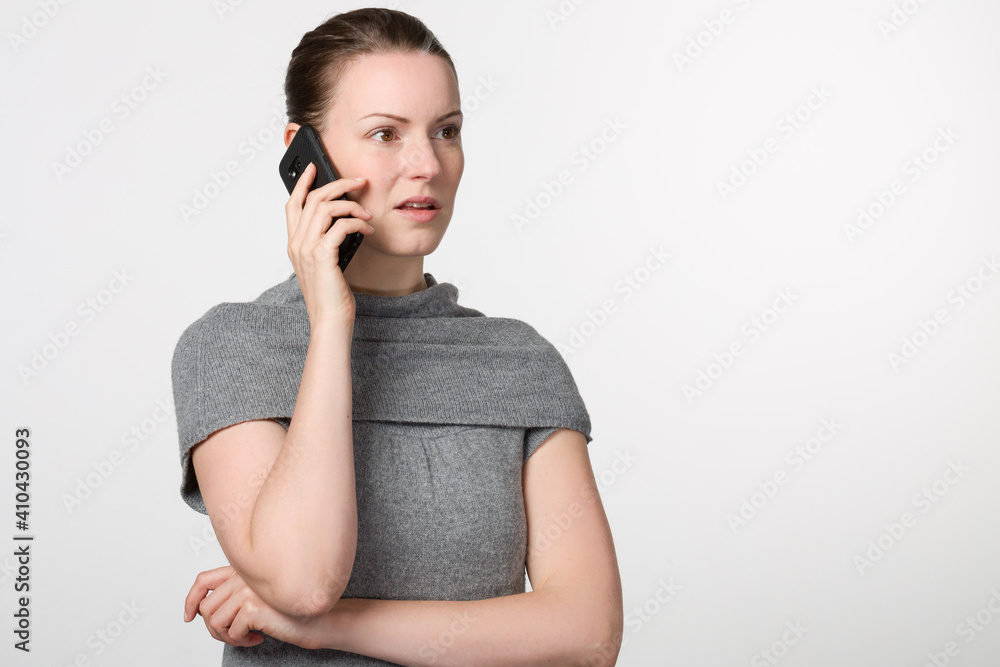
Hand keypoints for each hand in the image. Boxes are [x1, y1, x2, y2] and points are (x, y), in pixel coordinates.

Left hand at [184, 565, 321, 649]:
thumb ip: (233, 595)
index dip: (190, 600)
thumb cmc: (289, 611)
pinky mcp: (254, 606)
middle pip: (206, 608)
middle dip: (215, 629)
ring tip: (245, 637)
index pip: (203, 580)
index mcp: (243, 569)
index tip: (189, 617)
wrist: (317, 620)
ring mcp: (248, 589)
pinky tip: (257, 637)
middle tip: (233, 635)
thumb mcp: (257, 598)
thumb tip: (200, 610)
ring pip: (214, 621)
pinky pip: (231, 632)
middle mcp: (244, 576)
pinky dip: (241, 642)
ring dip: (227, 637)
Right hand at [286, 162, 375, 324]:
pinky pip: (340, 226)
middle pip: (313, 199)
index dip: (302, 184)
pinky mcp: (323, 256)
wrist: (330, 320)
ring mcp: (308, 249)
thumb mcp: (325, 264)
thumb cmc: (331, 296)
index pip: (292, 205)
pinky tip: (367, 229)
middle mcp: (297, 244)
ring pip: (326, 208)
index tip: (314, 169)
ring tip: (367, 213)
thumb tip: (343, 222)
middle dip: (338, 185)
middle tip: (359, 182)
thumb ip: (326, 243)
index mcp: (295, 244)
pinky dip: (357, 223)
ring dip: (351, 205)